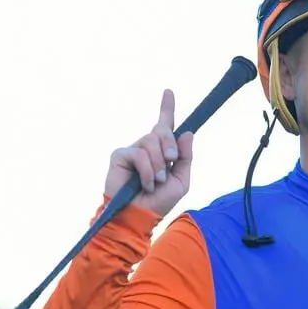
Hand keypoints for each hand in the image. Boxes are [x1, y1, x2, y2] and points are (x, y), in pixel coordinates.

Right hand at [104, 89, 193, 217]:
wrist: (140, 216)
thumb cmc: (159, 202)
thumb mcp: (181, 180)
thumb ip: (185, 157)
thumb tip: (186, 133)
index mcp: (162, 151)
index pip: (164, 125)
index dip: (167, 108)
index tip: (169, 92)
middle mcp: (146, 147)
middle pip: (161, 130)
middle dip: (170, 146)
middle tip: (170, 161)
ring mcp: (133, 150)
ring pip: (151, 141)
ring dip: (159, 164)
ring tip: (156, 182)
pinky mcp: (120, 155)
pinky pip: (140, 153)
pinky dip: (147, 170)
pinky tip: (145, 183)